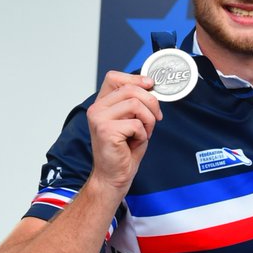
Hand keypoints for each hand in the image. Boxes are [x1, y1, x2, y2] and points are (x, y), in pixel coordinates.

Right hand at [85, 70, 161, 195]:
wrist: (114, 175)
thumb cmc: (124, 149)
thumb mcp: (132, 120)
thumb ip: (136, 102)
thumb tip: (150, 85)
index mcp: (102, 103)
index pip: (114, 77)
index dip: (136, 78)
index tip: (151, 86)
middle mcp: (97, 108)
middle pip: (131, 89)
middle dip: (151, 103)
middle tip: (155, 118)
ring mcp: (99, 119)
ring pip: (136, 104)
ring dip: (148, 120)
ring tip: (143, 133)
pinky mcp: (106, 130)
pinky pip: (136, 124)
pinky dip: (143, 134)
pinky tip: (134, 142)